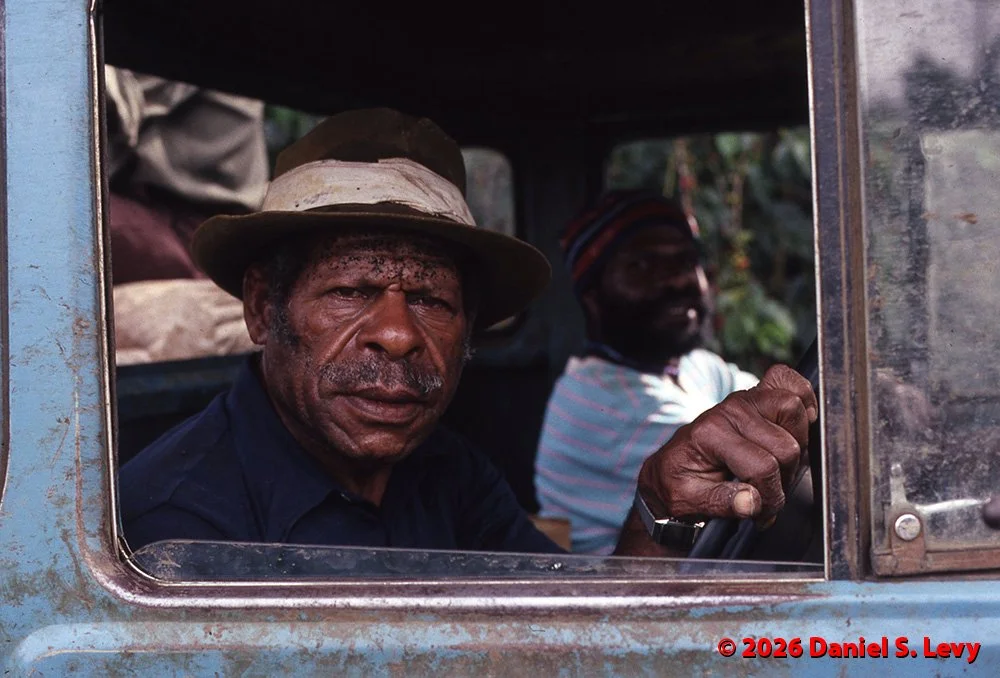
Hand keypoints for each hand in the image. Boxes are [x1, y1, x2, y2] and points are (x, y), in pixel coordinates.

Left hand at [637, 364, 818, 522]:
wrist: (668, 469)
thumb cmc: (679, 483)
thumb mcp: (689, 501)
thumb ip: (721, 503)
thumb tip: (752, 502)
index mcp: (709, 434)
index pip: (763, 467)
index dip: (770, 497)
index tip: (763, 512)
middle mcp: (728, 411)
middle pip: (786, 445)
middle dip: (784, 477)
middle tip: (769, 491)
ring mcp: (743, 399)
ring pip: (792, 409)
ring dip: (797, 442)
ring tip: (780, 464)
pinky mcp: (754, 395)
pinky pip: (786, 379)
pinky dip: (801, 397)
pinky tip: (797, 424)